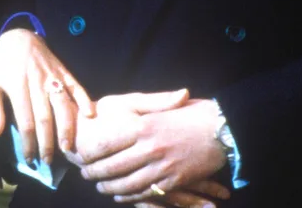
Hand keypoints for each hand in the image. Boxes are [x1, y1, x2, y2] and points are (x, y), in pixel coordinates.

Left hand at [0, 29, 92, 162]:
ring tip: (68, 148)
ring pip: (63, 104)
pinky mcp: (65, 71)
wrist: (20, 37)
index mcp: (17, 85)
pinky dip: (84, 99)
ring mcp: (53, 76)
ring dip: (67, 127)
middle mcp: (37, 81)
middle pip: (45, 116)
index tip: (30, 158)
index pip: (25, 119)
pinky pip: (76, 86)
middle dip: (47, 141)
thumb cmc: (3, 64)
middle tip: (48, 160)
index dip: (28, 141)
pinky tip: (90, 115)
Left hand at [77, 98, 227, 203]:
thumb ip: (138, 110)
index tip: (80, 154)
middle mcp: (149, 148)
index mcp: (142, 126)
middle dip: (95, 172)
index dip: (89, 152)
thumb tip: (112, 110)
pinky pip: (146, 192)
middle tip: (85, 174)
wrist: (221, 128)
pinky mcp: (174, 180)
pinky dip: (130, 196)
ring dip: (109, 187)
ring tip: (99, 186)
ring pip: (127, 183)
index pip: (105, 144)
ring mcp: (162, 166)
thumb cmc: (189, 112)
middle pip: (112, 167)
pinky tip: (120, 195)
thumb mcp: (160, 106)